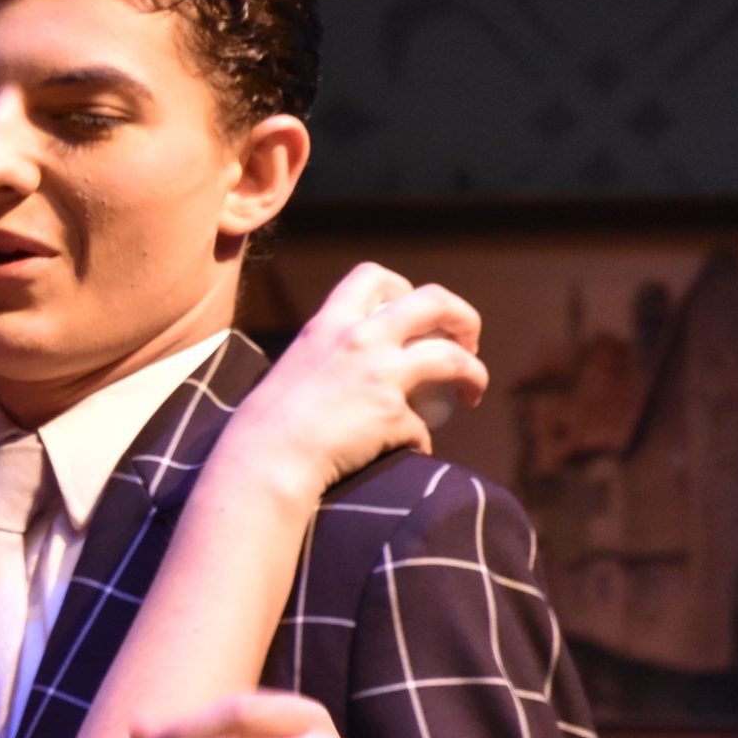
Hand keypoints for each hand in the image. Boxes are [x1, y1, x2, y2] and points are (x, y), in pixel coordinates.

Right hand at [223, 263, 487, 503]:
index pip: (373, 276)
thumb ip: (325, 361)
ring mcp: (381, 376)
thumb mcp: (293, 370)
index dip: (404, 289)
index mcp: (328, 324)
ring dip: (473, 374)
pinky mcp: (393, 416)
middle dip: (462, 316)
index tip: (412, 316)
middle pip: (434, 300)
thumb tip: (347, 376)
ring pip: (453, 358)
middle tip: (466, 342)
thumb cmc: (265, 426)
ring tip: (472, 393)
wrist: (264, 461)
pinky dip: (419, 441)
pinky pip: (422, 428)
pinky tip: (410, 452)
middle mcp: (359, 339)